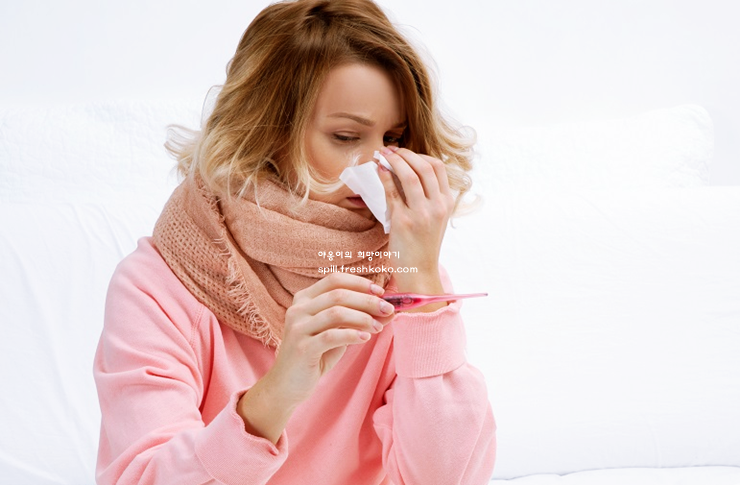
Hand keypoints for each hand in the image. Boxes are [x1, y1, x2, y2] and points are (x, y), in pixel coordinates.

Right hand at [238, 272, 393, 442]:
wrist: (287, 385)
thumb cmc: (315, 355)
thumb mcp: (338, 333)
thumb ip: (358, 319)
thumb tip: (389, 310)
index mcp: (304, 299)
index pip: (335, 280)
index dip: (360, 283)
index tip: (381, 292)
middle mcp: (298, 309)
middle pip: (338, 294)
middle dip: (367, 300)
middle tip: (388, 309)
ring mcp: (298, 328)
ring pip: (336, 312)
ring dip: (363, 318)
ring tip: (378, 327)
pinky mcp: (302, 348)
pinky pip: (331, 336)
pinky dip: (352, 335)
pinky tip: (365, 338)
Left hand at [377, 146, 453, 302]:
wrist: (419, 273)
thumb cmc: (422, 245)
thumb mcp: (433, 218)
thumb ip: (426, 196)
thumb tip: (406, 171)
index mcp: (447, 203)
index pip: (438, 167)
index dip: (420, 155)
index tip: (405, 153)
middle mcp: (438, 206)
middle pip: (425, 167)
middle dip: (405, 154)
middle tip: (390, 150)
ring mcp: (422, 214)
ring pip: (410, 176)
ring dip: (394, 161)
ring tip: (382, 155)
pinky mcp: (403, 222)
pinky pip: (392, 192)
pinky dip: (384, 176)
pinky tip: (378, 169)